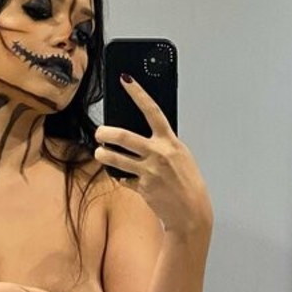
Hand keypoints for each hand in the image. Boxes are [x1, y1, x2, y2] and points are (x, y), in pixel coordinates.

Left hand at [94, 75, 212, 235]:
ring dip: (103, 155)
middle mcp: (159, 154)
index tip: (125, 80)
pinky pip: (122, 178)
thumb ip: (162, 143)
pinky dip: (119, 176)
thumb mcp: (180, 155)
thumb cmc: (186, 181)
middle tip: (99, 132)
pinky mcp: (142, 187)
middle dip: (106, 133)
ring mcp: (149, 172)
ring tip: (101, 153)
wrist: (191, 211)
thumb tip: (142, 131)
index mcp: (170, 142)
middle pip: (124, 136)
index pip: (152, 111)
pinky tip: (121, 175)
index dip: (138, 94)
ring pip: (116, 159)